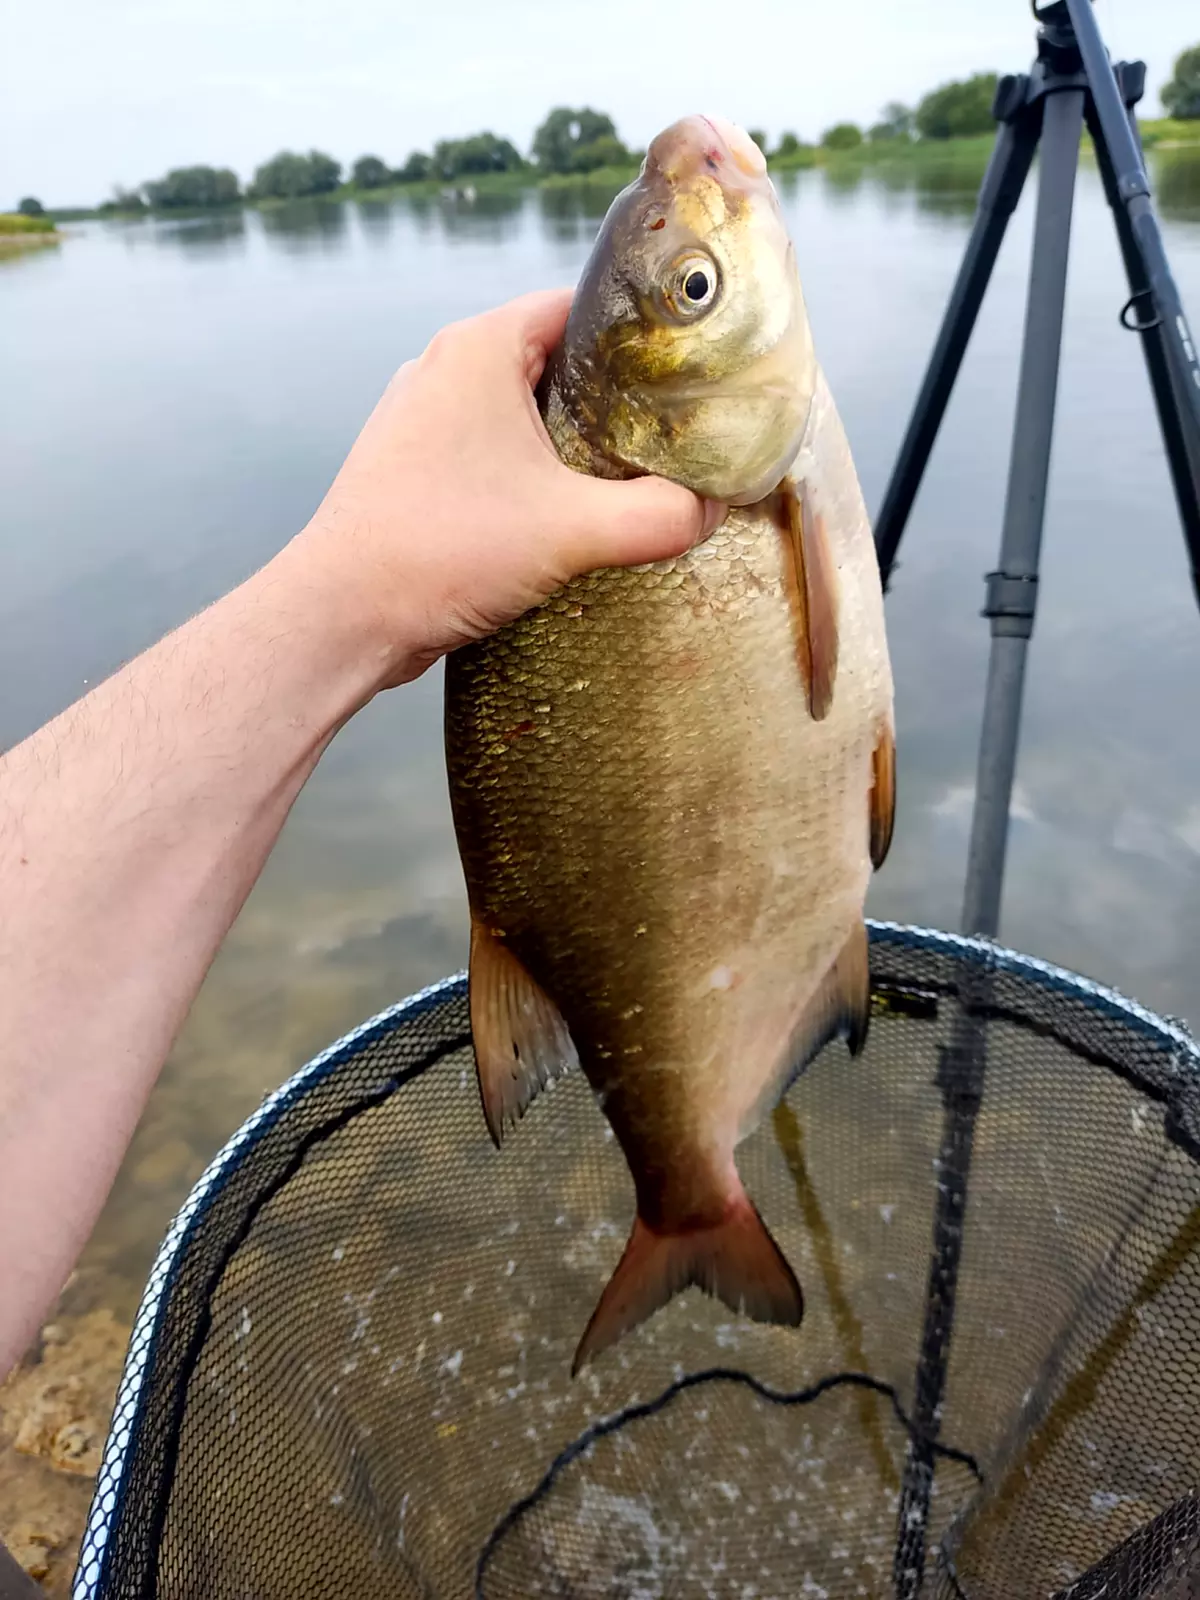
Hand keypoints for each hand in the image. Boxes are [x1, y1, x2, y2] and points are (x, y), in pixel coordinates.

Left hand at [286, 288, 724, 688]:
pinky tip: (563, 520)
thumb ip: (660, 517)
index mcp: (480, 348)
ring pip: (523, 414)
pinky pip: (492, 455)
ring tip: (626, 484)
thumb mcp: (573, 531)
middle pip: (558, 362)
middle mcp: (446, 368)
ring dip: (572, 447)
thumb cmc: (441, 551)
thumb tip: (713, 511)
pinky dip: (532, 477)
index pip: (582, 308)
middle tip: (672, 439)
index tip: (690, 374)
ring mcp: (424, 420)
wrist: (342, 617)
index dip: (641, 338)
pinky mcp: (415, 469)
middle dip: (615, 401)